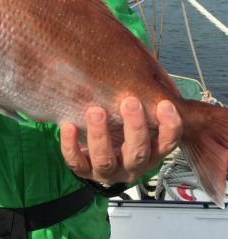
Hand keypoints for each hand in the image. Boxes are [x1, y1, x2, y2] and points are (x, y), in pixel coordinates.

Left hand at [60, 96, 181, 184]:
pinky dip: (71, 145)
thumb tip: (148, 67)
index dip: (169, 127)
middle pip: (138, 153)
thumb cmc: (121, 123)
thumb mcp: (137, 115)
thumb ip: (145, 99)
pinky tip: (68, 126)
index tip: (165, 104)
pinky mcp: (84, 171)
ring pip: (105, 160)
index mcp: (151, 153)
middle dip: (134, 128)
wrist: (95, 149)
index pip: (167, 144)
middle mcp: (132, 166)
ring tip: (95, 111)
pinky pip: (76, 163)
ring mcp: (107, 171)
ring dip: (100, 136)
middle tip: (129, 101)